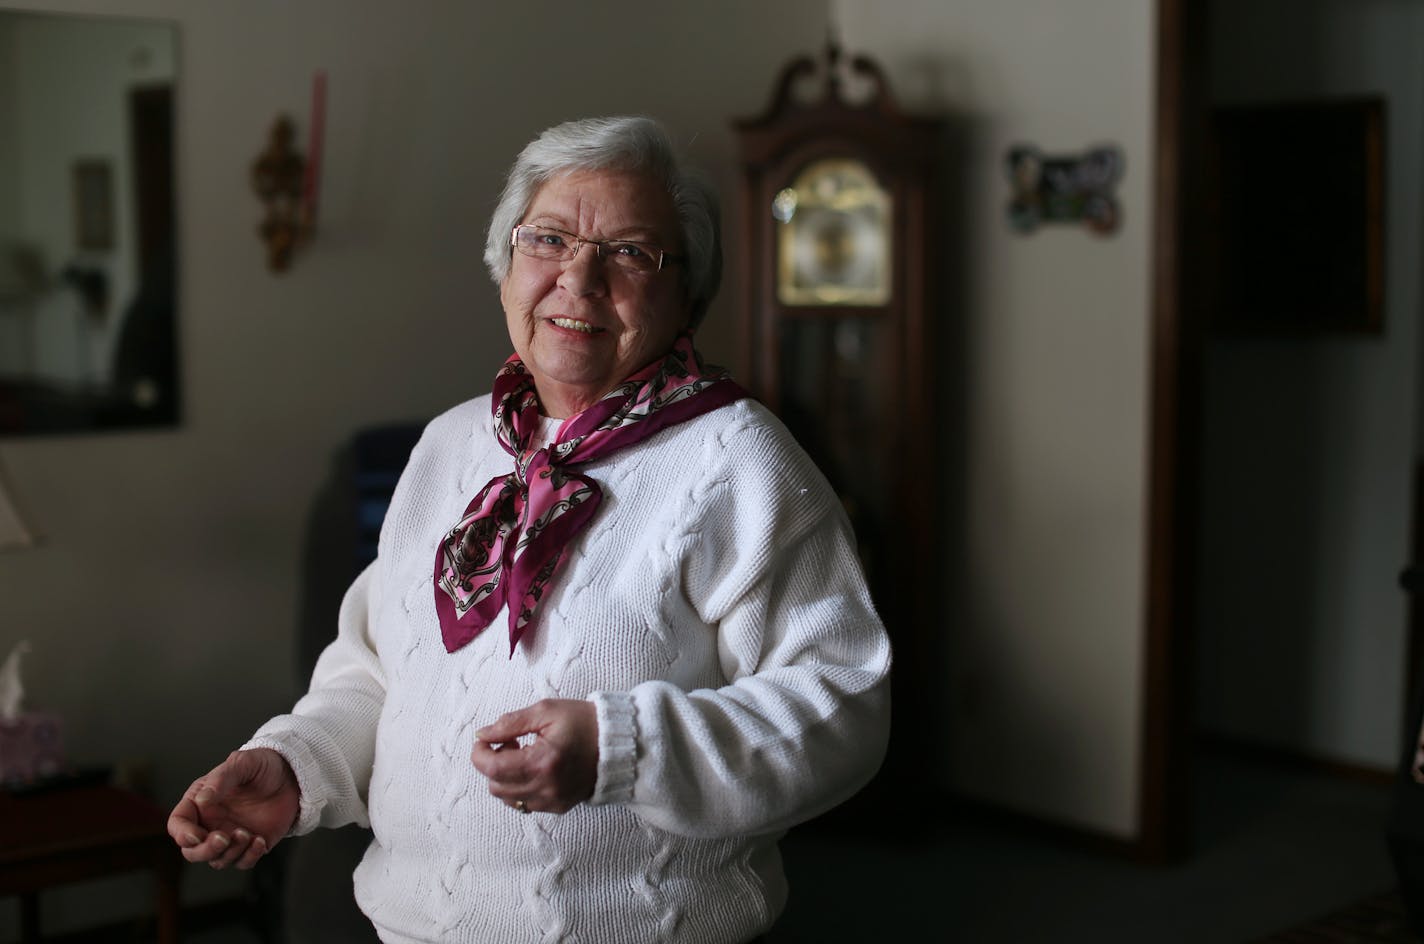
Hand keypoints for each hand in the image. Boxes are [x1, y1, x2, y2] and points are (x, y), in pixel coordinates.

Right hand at [167, 748, 299, 869]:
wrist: (292, 775)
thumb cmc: (262, 766)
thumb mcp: (243, 763)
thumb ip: (222, 778)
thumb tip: (202, 800)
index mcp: (200, 802)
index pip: (178, 824)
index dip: (182, 834)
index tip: (196, 836)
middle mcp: (211, 823)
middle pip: (192, 851)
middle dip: (205, 851)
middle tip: (223, 838)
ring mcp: (230, 836)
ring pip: (217, 860)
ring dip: (230, 853)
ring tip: (247, 833)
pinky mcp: (250, 845)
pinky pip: (243, 862)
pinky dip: (249, 856)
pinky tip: (260, 840)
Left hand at [471, 698, 597, 814]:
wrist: (617, 743)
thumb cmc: (583, 722)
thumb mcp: (546, 711)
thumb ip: (510, 723)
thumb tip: (482, 734)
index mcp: (542, 762)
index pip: (492, 768)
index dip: (479, 753)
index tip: (485, 739)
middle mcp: (546, 787)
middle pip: (495, 786)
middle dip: (493, 763)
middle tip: (509, 742)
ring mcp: (552, 801)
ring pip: (507, 798)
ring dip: (505, 777)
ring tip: (522, 755)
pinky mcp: (558, 807)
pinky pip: (524, 804)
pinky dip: (519, 788)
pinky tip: (533, 769)